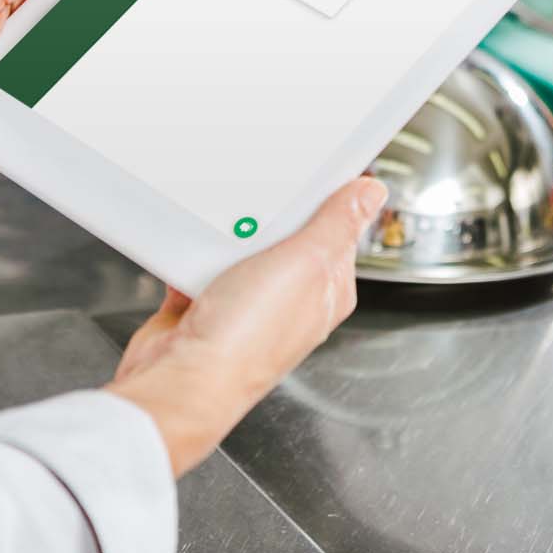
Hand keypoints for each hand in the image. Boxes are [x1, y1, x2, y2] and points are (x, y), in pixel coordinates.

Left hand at [0, 0, 89, 195]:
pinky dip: (74, 118)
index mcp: (13, 3)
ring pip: (79, 77)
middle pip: (83, 30)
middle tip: (132, 19)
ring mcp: (25, 85)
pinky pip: (61, 121)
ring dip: (91, 75)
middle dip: (107, 27)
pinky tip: (85, 112)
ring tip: (100, 69)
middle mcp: (22, 44)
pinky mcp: (25, 126)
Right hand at [107, 177, 387, 475]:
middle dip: (265, 217)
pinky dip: (190, 258)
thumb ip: (337, 225)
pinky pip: (198, 264)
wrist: (180, 379)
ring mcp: (245, 304)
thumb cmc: (246, 340)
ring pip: (236, 246)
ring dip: (222, 238)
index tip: (310, 173)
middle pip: (283, 233)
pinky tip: (189, 262)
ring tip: (218, 242)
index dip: (324, 199)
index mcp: (326, 290)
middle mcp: (289, 300)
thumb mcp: (304, 264)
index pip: (337, 230)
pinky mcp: (205, 307)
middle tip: (255, 214)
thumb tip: (372, 194)